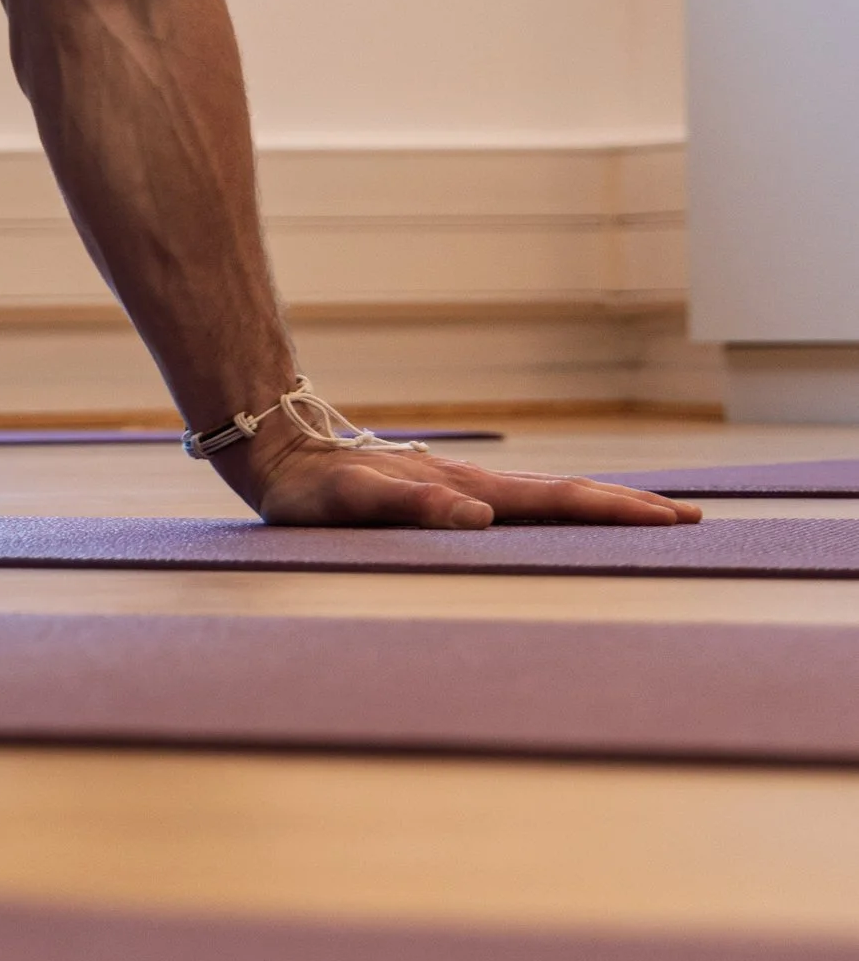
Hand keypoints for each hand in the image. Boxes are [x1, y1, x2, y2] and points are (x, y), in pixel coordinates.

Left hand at [225, 422, 700, 531]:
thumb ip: (409, 507)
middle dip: (625, 508)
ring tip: (645, 515)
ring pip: (542, 495)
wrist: (273, 441)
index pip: (553, 501)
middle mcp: (470, 485)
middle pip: (562, 494)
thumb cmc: (306, 486)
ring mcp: (457, 486)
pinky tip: (561, 517)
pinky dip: (554, 508)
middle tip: (688, 519)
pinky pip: (512, 502)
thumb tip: (476, 519)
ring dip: (596, 506)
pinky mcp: (439, 491)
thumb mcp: (348, 503)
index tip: (669, 519)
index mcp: (463, 491)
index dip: (612, 511)